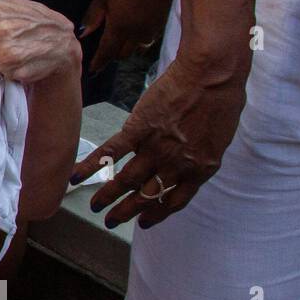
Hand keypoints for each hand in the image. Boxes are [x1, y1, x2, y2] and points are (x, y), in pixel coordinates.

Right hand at [72, 50, 248, 227]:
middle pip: (146, 195)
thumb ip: (199, 154)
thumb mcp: (218, 138)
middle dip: (127, 211)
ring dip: (108, 195)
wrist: (211, 76)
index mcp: (199, 169)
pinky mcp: (137, 130)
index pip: (174, 200)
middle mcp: (176, 165)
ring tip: (95, 206)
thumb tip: (185, 158)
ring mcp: (155, 149)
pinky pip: (111, 152)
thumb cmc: (223, 101)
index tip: (144, 223)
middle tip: (112, 221)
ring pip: (126, 179)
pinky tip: (77, 177)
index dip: (157, 213)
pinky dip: (92, 166)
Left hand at [80, 0, 177, 74]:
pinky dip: (138, 41)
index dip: (99, 62)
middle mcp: (138, 33)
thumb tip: (84, 34)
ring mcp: (153, 28)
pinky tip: (133, 33)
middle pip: (123, 53)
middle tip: (102, 54)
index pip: (107, 52)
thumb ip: (94, 16)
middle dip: (112, 56)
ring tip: (117, 43)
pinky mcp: (162, 21)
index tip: (92, 71)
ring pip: (137, 48)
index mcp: (121, 27)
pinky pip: (147, 39)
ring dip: (126, 49)